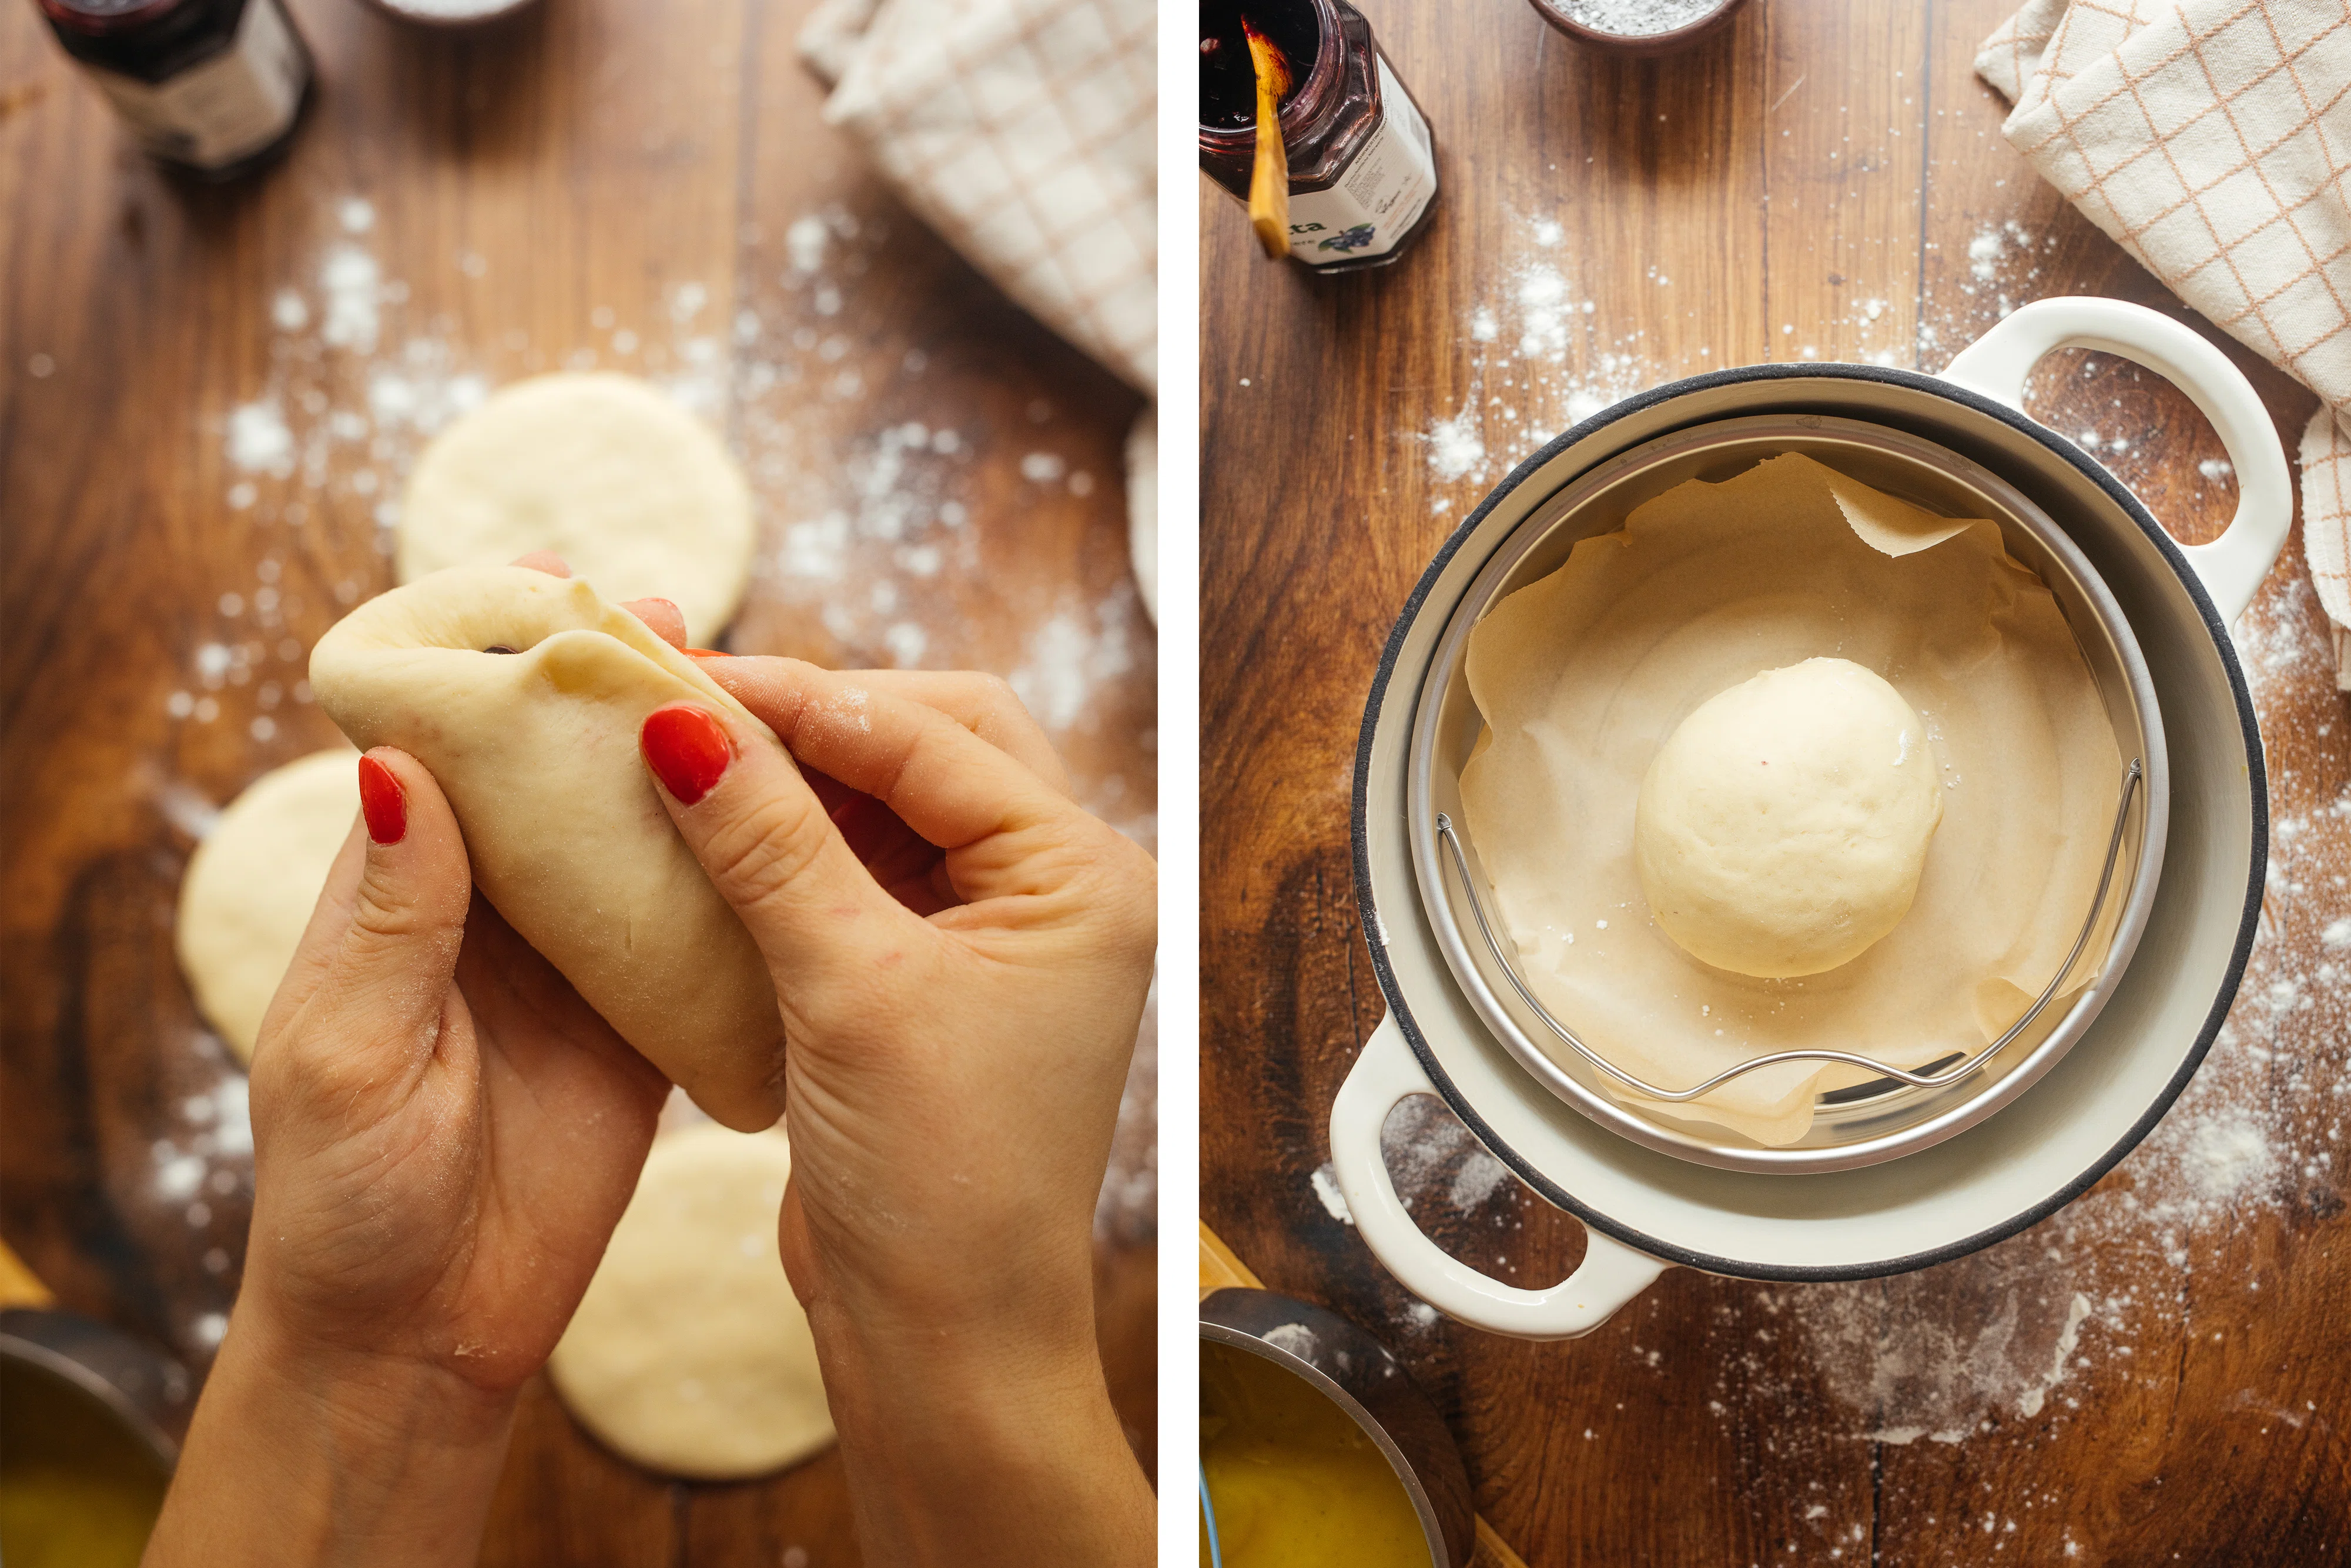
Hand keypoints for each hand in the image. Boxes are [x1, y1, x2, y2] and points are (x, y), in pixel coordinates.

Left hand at [146, 558, 673, 1566]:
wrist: (419, 1339)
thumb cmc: (345, 1203)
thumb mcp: (348, 1055)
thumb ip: (390, 919)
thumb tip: (401, 766)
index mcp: (401, 902)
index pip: (451, 755)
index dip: (499, 670)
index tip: (554, 588)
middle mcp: (491, 919)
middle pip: (558, 782)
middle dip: (613, 701)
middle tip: (679, 623)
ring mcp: (574, 972)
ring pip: (636, 845)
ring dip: (682, 776)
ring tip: (753, 694)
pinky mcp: (640, 1030)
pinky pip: (694, 938)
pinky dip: (735, 883)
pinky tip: (791, 826)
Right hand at [635, 651, 1155, 1565]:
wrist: (943, 1339)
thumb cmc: (936, 1184)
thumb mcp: (848, 991)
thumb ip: (770, 845)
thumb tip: (681, 720)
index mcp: (1083, 878)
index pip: (934, 737)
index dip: (804, 700)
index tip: (681, 678)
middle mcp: (1056, 891)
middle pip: (931, 742)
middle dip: (816, 720)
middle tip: (688, 707)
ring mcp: (996, 933)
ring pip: (892, 801)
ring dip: (796, 779)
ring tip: (683, 756)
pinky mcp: (934, 977)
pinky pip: (863, 870)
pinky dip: (791, 847)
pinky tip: (713, 834)